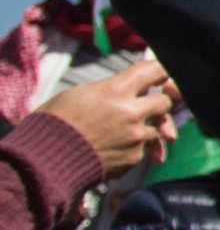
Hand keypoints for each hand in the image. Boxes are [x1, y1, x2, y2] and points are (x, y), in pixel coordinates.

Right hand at [37, 59, 177, 178]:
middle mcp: (131, 113)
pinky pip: (142, 149)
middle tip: (148, 104)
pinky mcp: (133, 158)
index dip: (162, 71)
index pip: (156, 70)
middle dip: (159, 102)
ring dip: (144, 128)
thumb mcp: (80, 93)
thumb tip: (132, 88)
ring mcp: (135, 137)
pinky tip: (111, 148)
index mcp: (116, 90)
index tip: (162, 74)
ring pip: (156, 128)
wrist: (43, 160)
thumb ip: (112, 89)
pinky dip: (132, 148)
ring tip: (119, 131)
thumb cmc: (55, 122)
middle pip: (166, 101)